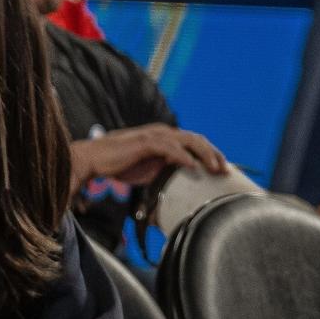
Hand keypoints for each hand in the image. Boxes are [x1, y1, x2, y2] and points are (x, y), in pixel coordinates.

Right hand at [70, 124, 226, 191]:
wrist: (94, 159)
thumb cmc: (118, 164)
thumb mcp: (147, 169)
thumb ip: (164, 171)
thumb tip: (179, 185)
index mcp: (164, 138)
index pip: (194, 143)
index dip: (210, 154)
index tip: (222, 170)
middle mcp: (162, 133)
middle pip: (196, 139)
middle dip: (214, 154)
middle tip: (225, 170)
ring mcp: (154, 136)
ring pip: (188, 140)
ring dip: (204, 154)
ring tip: (214, 168)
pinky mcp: (145, 143)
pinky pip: (169, 148)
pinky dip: (183, 156)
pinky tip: (192, 166)